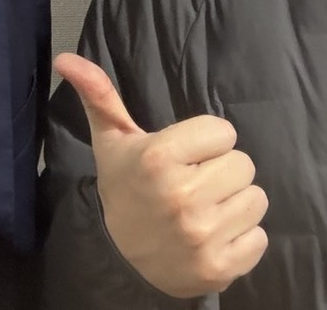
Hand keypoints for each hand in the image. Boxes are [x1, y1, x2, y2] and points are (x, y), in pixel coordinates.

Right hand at [54, 53, 268, 297]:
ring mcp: (202, 236)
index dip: (207, 142)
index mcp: (158, 158)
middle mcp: (182, 197)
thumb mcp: (112, 140)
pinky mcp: (220, 268)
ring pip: (255, 199)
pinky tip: (214, 236)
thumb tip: (67, 58)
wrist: (121, 258)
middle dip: (222, 170)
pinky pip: (259, 238)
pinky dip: (242, 238)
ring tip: (205, 209)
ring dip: (235, 203)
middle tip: (195, 183)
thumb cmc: (125, 187)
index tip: (185, 156)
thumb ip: (99, 95)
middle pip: (244, 164)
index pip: (224, 132)